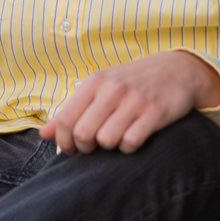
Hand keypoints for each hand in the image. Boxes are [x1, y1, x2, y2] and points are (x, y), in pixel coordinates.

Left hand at [39, 50, 219, 155]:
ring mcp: (134, 100)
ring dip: (109, 147)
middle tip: (93, 147)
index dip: (63, 141)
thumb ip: (71, 111)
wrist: (176, 70)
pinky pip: (131, 142)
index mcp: (95, 82)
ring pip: (106, 140)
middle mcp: (113, 89)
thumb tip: (43, 135)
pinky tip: (133, 139)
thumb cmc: (130, 83)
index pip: (65, 119)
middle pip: (83, 133)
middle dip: (85, 148)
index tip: (70, 149)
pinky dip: (129, 148)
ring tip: (115, 139)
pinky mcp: (155, 113)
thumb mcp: (99, 89)